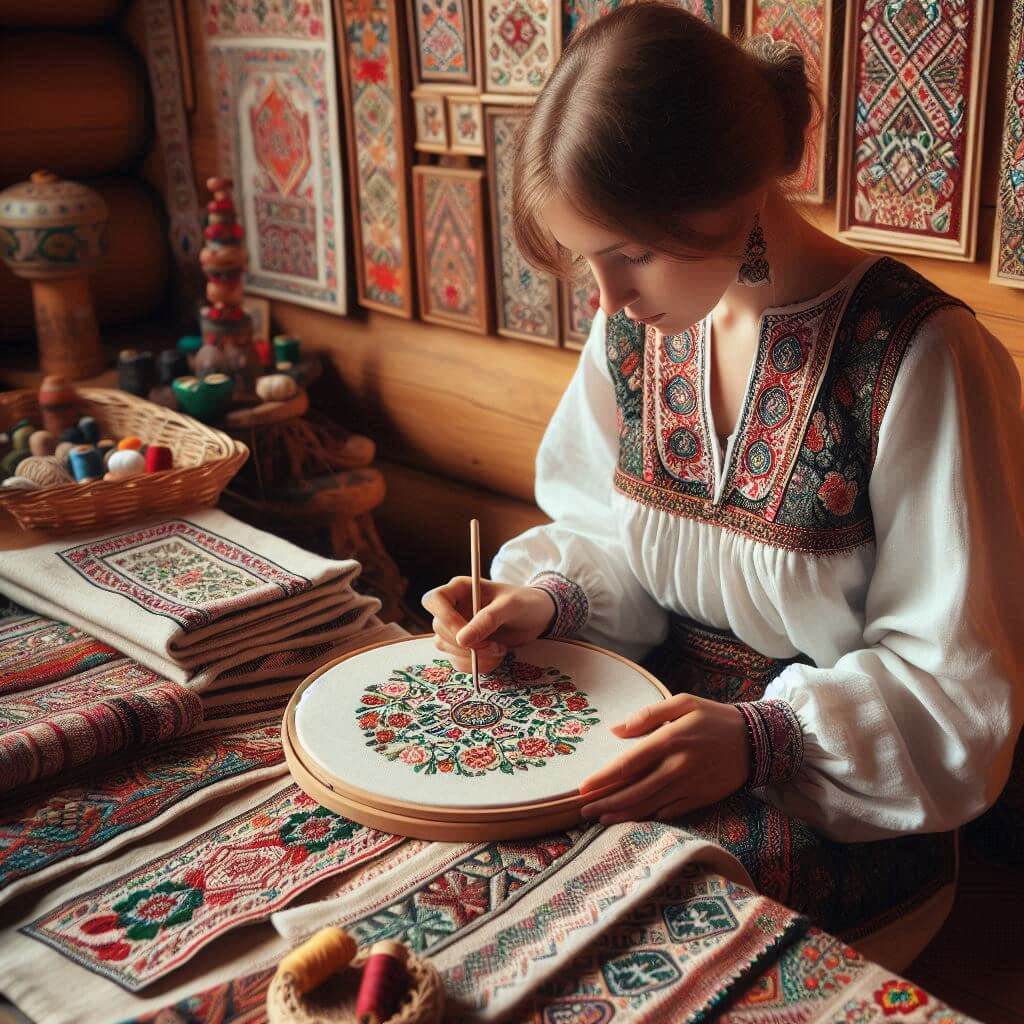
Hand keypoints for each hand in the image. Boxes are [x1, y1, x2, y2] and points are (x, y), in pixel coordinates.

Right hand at [421, 577, 556, 673]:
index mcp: (460, 588)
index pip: (434, 600)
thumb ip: (488, 620)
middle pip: (439, 629)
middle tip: (493, 646)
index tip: (465, 634)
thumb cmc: (524, 602)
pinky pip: (457, 661)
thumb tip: (462, 640)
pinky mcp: (463, 646)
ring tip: (499, 650)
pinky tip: (495, 657)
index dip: (445, 618)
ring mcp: (456, 628)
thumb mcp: (510, 606)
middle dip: (465, 644)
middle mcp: (453, 607)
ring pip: (446, 648)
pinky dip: (476, 665)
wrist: (537, 617)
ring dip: (472, 657)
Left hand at [578, 693, 749, 823]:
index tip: (583, 788)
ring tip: (601, 819)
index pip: (629, 763)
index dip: (604, 778)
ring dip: (623, 815)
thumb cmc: (714, 717)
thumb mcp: (683, 703)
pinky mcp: (701, 799)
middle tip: (583, 811)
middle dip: (606, 804)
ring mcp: (690, 786)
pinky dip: (649, 818)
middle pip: (635, 791)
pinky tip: (633, 819)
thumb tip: (616, 730)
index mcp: (671, 739)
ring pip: (650, 806)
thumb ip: (648, 714)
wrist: (757, 740)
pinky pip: (670, 813)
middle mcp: (678, 766)